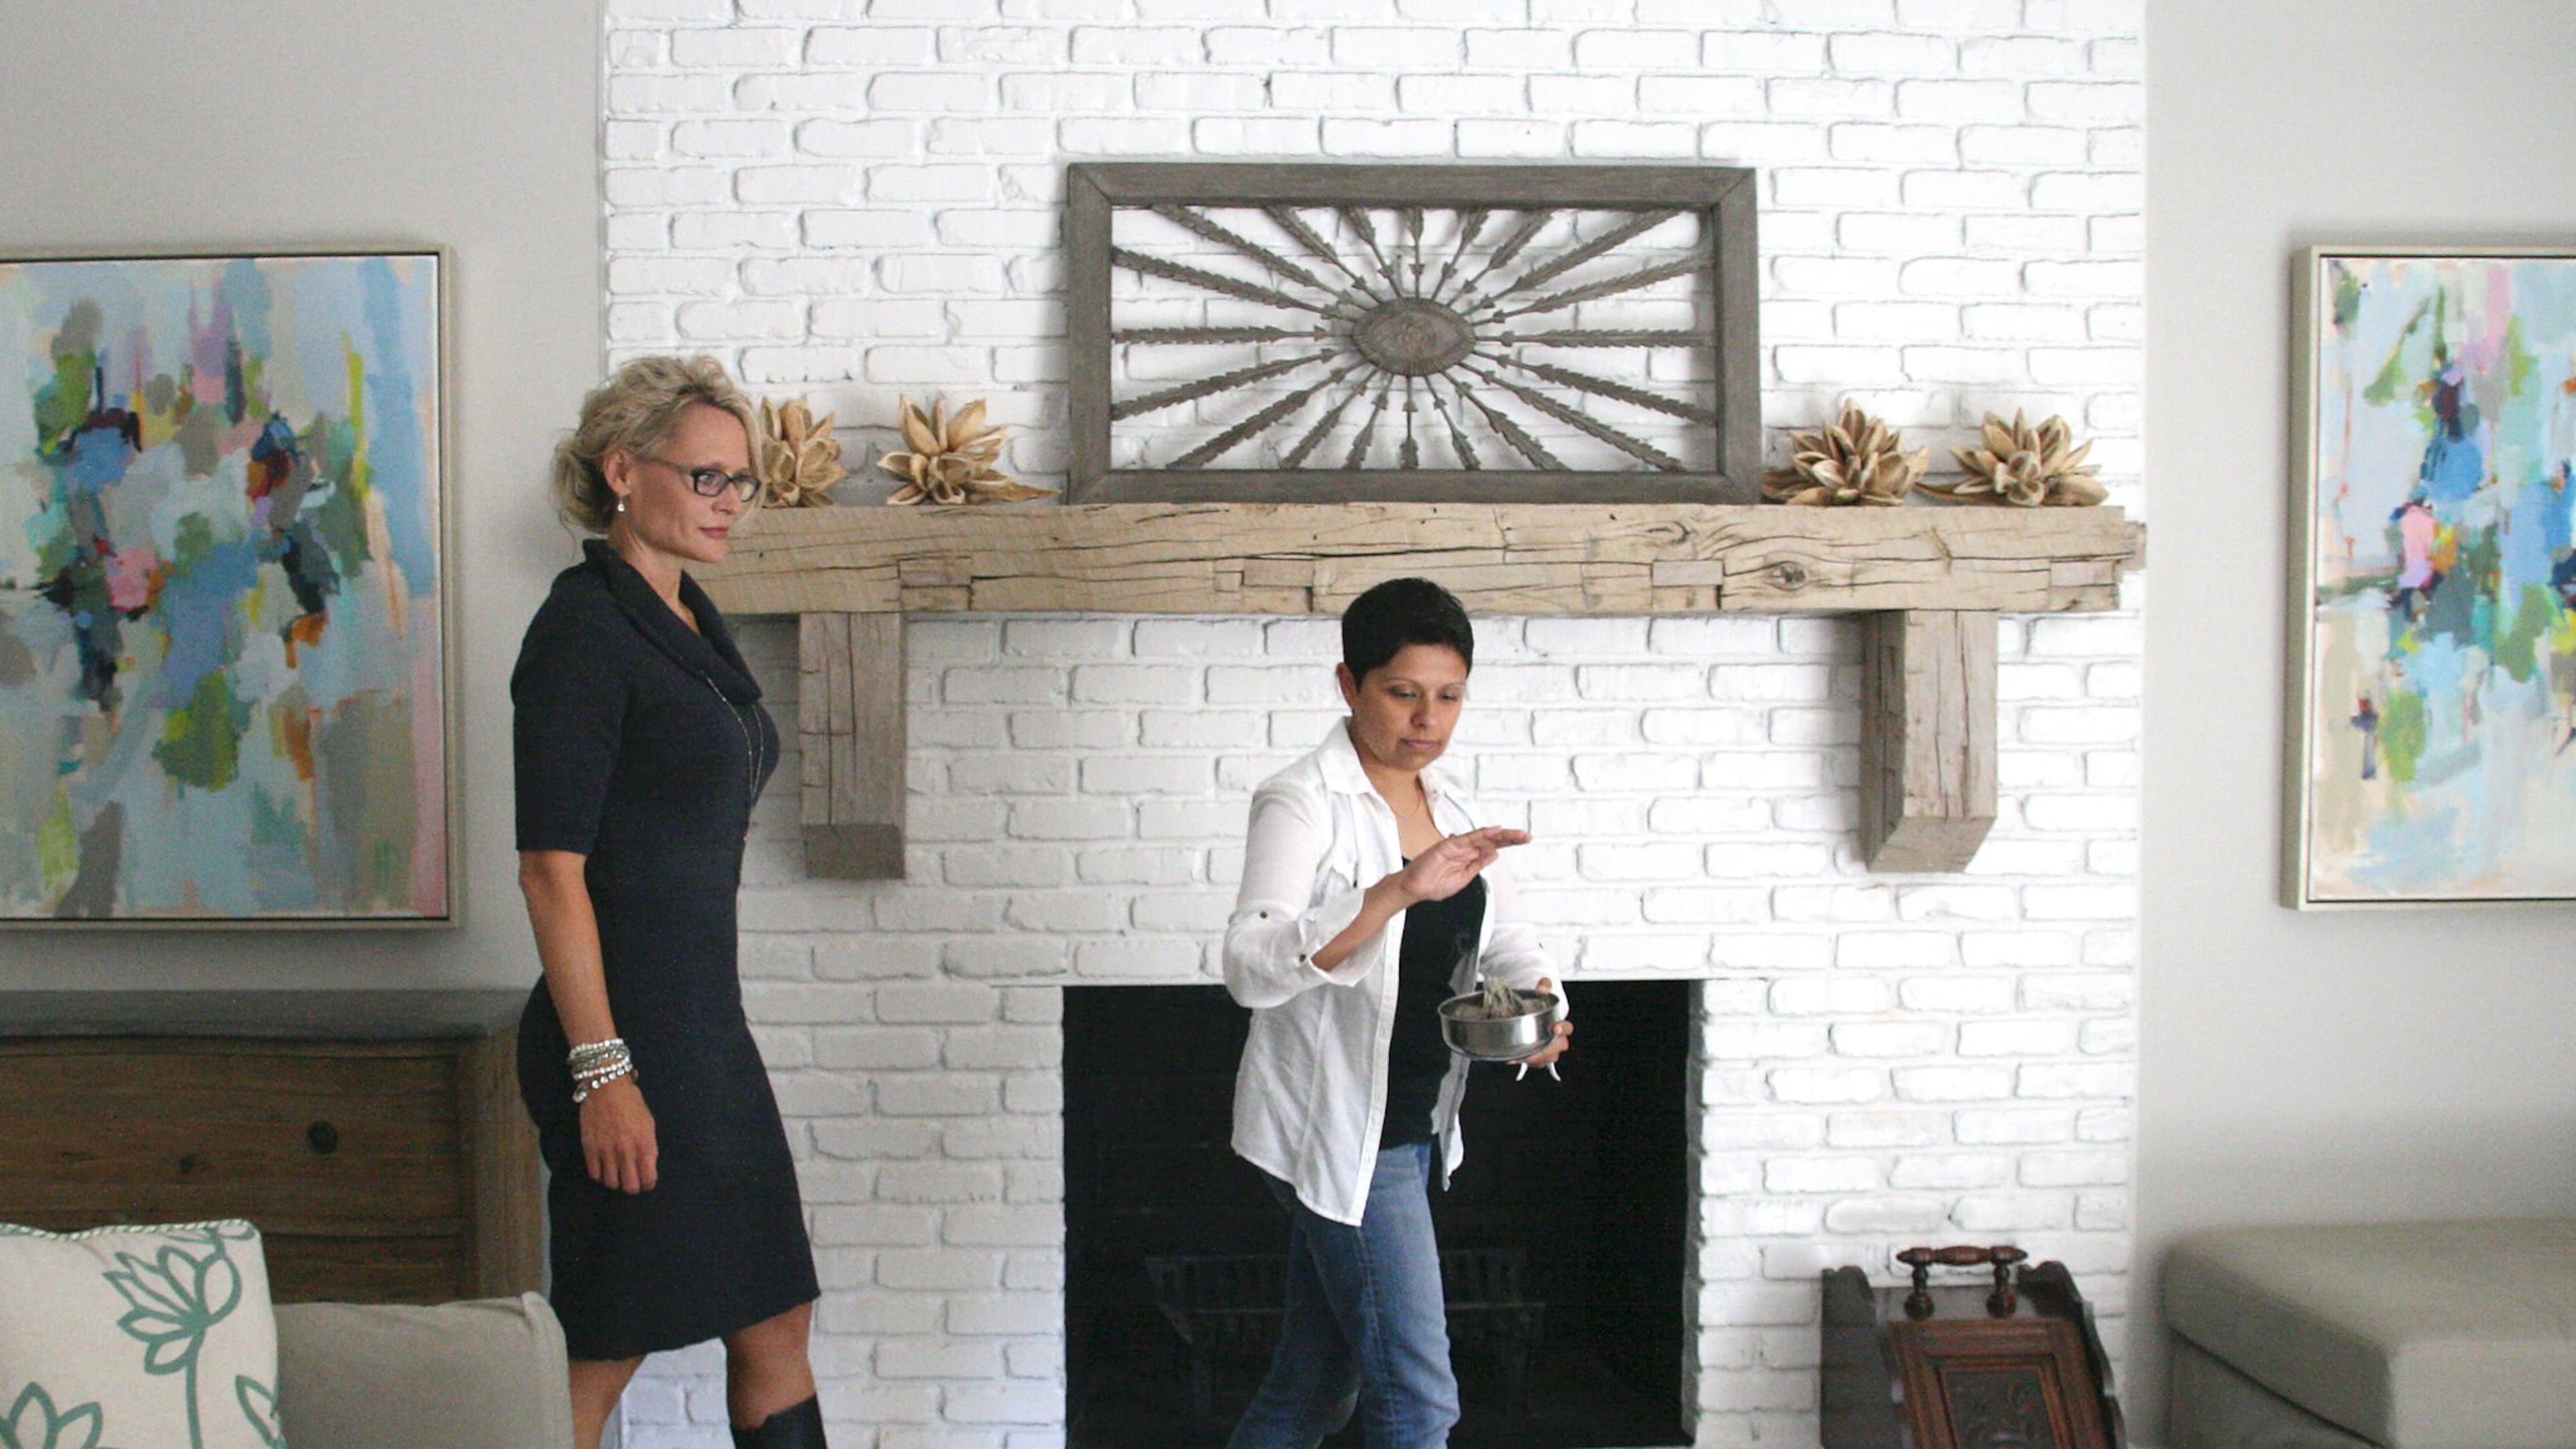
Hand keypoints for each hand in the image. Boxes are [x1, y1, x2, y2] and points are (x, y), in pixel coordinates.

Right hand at [579, 1076, 657, 1193]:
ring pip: (611, 1184)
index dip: (648, 1184)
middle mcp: (627, 1152)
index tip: (646, 1183)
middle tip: (631, 1180)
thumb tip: (647, 1165)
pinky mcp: (590, 1149)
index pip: (649, 1179)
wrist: (607, 1088)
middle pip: (630, 1187)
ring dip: (615, 1181)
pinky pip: (594, 1174)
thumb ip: (648, 1146)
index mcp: (645, 1145)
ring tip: (616, 1173)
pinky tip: (603, 1168)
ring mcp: (607, 1152)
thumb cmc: (631, 1103)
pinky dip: (600, 1175)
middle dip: (632, 1187)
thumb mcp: (649, 1124)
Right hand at [1390, 826, 1531, 905]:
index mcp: (1470, 857)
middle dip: (1510, 838)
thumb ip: (1478, 865)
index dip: (1509, 843)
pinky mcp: (1449, 845)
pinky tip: (1495, 831)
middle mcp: (1466, 849)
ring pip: (1483, 837)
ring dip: (1500, 835)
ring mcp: (1458, 845)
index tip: (1525, 840)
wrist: (1415, 889)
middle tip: (1527, 836)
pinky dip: (1482, 834)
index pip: (1493, 847)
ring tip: (1517, 834)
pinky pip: (1468, 838)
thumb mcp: (1464, 878)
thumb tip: (1495, 854)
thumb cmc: (1434, 885)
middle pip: (1492, 840)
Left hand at [1518, 977, 1572, 1068]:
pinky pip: (1534, 1064)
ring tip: (1519, 1055)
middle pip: (1555, 1050)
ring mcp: (1548, 1052)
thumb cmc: (1540, 1010)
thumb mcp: (1541, 996)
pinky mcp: (1538, 1059)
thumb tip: (1543, 985)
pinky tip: (1513, 1057)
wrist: (1533, 1019)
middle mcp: (1557, 1042)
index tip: (1555, 1027)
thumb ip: (1543, 988)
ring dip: (1533, 1058)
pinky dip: (1524, 1061)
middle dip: (1545, 1051)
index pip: (1567, 1029)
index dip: (1563, 1028)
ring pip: (1544, 1060)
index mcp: (1561, 1026)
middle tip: (1533, 1049)